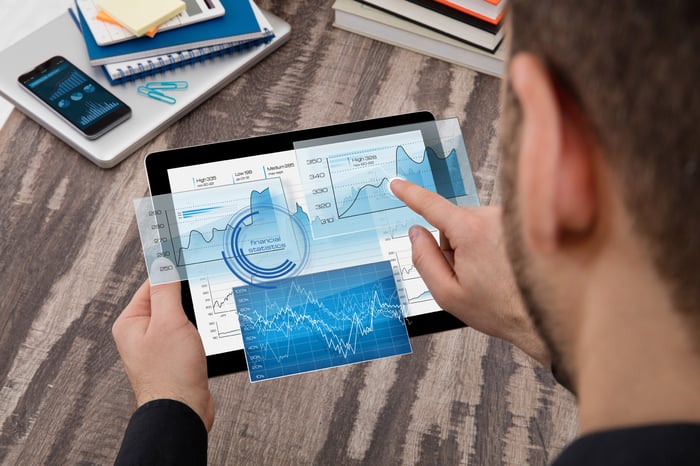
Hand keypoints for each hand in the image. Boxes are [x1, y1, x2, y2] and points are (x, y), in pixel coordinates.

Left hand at [112, 279, 214, 430]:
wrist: (182, 412)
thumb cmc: (171, 373)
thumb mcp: (169, 322)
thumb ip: (166, 290)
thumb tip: (162, 263)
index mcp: (131, 322)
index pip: (153, 284)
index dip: (173, 275)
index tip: (191, 266)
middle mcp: (140, 334)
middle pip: (167, 301)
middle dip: (186, 300)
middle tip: (199, 303)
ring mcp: (157, 347)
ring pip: (180, 319)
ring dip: (194, 319)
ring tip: (200, 329)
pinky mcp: (173, 358)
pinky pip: (187, 336)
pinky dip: (198, 334)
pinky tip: (205, 339)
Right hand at [390, 179, 549, 365]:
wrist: (546, 316)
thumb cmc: (499, 309)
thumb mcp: (448, 294)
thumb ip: (424, 260)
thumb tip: (415, 233)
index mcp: (472, 231)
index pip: (432, 206)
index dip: (410, 194)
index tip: (396, 184)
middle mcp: (494, 217)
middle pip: (454, 222)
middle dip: (453, 245)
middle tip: (468, 277)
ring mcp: (510, 219)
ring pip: (473, 225)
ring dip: (473, 246)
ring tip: (491, 276)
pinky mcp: (522, 224)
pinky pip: (492, 227)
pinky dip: (491, 245)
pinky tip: (503, 269)